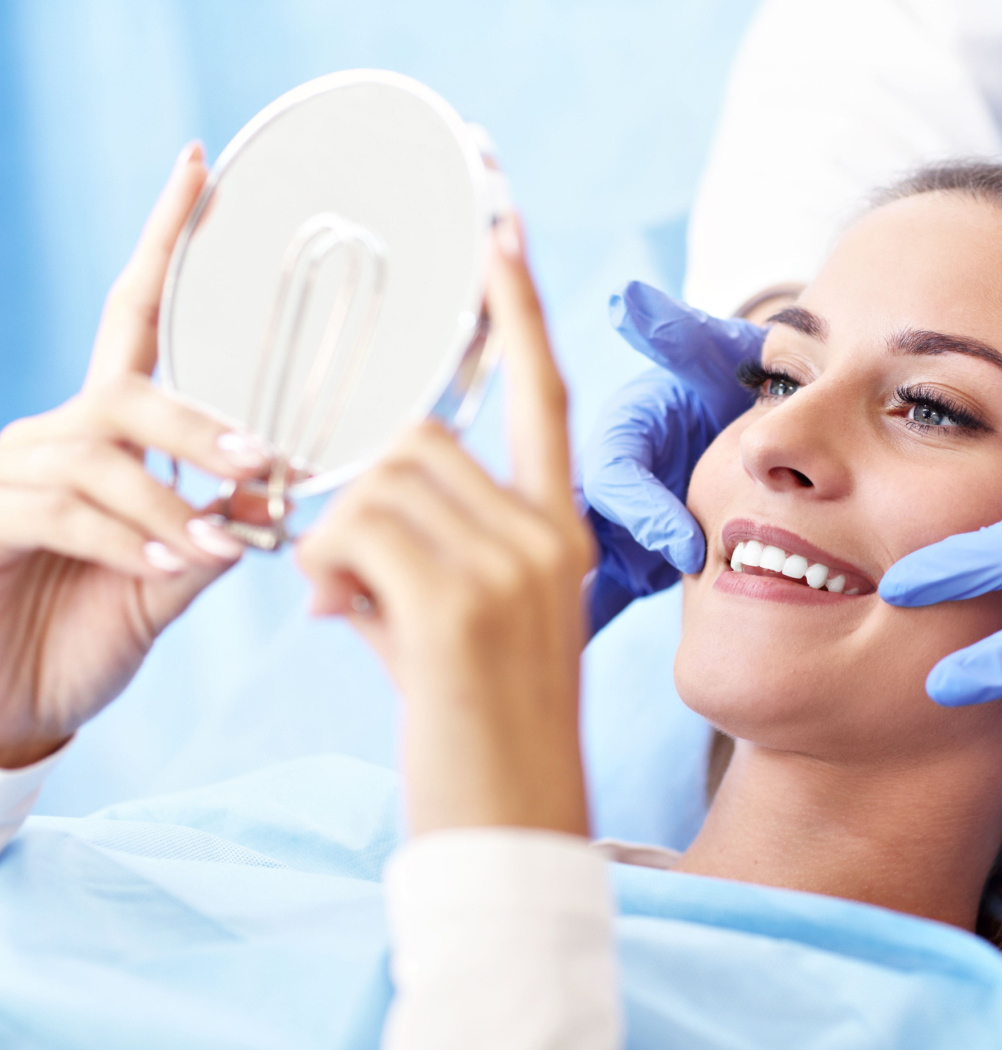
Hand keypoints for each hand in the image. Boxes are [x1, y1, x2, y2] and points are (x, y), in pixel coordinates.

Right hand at [0, 143, 271, 769]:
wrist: (3, 709)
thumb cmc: (77, 638)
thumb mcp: (163, 585)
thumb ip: (211, 536)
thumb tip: (273, 494)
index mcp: (104, 438)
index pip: (135, 318)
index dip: (162, 241)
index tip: (199, 166)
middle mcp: (53, 439)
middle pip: (128, 386)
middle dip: (201, 424)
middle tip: (266, 460)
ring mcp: (10, 475)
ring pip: (100, 448)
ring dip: (171, 494)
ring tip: (222, 541)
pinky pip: (61, 507)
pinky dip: (127, 533)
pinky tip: (169, 560)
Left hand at [297, 217, 593, 835]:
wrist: (513, 831)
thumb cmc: (483, 735)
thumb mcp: (469, 629)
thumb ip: (421, 551)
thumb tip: (335, 516)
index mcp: (560, 533)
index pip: (541, 393)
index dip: (516, 306)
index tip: (499, 224)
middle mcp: (547, 534)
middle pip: (416, 438)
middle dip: (360, 490)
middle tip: (347, 576)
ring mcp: (511, 564)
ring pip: (377, 479)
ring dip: (335, 539)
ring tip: (350, 611)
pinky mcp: (458, 601)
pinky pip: (353, 529)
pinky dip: (323, 569)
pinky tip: (339, 620)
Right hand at [579, 282, 761, 630]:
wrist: (738, 420)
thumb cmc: (723, 384)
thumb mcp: (709, 357)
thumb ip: (680, 336)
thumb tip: (632, 302)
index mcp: (620, 434)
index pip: (617, 474)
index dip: (645, 510)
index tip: (686, 545)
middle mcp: (604, 481)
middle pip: (579, 529)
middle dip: (589, 575)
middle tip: (608, 622)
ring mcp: (609, 526)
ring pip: (575, 571)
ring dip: (572, 612)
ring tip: (557, 660)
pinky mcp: (622, 563)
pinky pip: (595, 599)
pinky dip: (578, 632)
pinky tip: (564, 673)